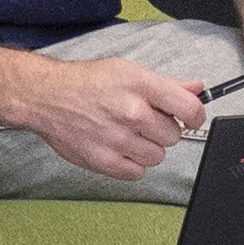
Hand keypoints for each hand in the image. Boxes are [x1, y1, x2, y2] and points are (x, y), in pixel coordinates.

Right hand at [14, 55, 211, 182]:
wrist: (46, 97)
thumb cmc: (85, 82)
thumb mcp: (128, 71)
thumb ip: (166, 84)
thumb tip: (197, 89)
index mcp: (140, 85)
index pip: (189, 108)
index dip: (195, 116)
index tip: (189, 119)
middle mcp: (130, 112)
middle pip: (173, 136)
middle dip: (162, 130)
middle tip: (144, 121)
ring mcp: (117, 138)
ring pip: (157, 156)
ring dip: (147, 148)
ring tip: (129, 134)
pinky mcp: (103, 160)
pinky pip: (137, 173)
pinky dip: (131, 164)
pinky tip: (119, 148)